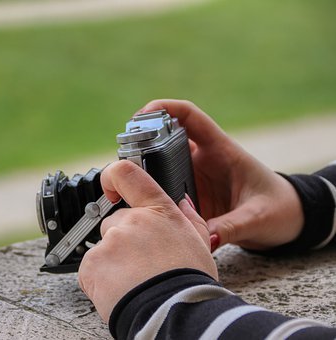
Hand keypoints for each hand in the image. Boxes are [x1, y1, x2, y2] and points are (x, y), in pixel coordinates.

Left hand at [78, 160, 216, 322]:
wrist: (174, 315)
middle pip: (115, 222)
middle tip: (140, 264)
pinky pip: (90, 268)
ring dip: (112, 262)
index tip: (110, 188)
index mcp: (158, 211)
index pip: (127, 174)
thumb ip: (188, 218)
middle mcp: (131, 220)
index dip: (112, 175)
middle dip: (123, 240)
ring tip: (134, 282)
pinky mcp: (92, 263)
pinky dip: (99, 280)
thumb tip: (181, 202)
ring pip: (103, 247)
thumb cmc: (190, 283)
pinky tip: (119, 290)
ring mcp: (110, 241)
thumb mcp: (199, 244)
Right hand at [138, 99, 303, 250]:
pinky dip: (149, 195)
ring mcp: (194, 178)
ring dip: (142, 172)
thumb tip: (202, 239)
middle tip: (122, 161)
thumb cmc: (280, 209)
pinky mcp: (190, 196)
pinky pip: (164, 191)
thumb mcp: (257, 217)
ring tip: (122, 186)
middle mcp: (203, 160)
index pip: (188, 116)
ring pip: (159, 166)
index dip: (163, 108)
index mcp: (221, 150)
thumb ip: (230, 227)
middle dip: (140, 144)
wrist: (289, 221)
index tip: (140, 116)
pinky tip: (137, 206)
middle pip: (164, 140)